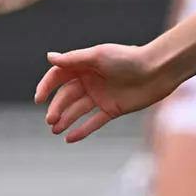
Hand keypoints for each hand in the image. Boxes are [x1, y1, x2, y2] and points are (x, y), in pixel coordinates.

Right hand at [34, 43, 179, 142]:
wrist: (157, 71)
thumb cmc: (128, 58)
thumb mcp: (98, 56)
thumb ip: (73, 59)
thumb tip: (50, 57)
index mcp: (85, 65)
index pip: (59, 75)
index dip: (47, 86)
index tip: (39, 98)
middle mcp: (91, 80)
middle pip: (67, 95)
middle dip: (57, 107)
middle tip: (50, 120)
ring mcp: (101, 96)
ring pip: (78, 110)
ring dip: (65, 120)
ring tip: (55, 130)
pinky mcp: (112, 109)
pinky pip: (94, 122)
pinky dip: (82, 130)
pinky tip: (69, 139)